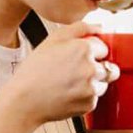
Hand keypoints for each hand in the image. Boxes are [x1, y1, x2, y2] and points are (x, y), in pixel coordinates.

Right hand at [3, 22, 118, 125]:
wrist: (24, 101)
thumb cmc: (34, 70)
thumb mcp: (53, 39)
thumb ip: (80, 28)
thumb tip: (100, 27)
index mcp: (84, 49)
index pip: (103, 47)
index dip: (90, 51)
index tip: (77, 57)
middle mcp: (91, 68)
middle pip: (108, 65)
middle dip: (96, 67)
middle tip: (75, 71)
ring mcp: (92, 88)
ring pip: (103, 83)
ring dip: (92, 82)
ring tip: (70, 83)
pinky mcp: (89, 104)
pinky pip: (94, 98)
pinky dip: (84, 96)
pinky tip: (68, 93)